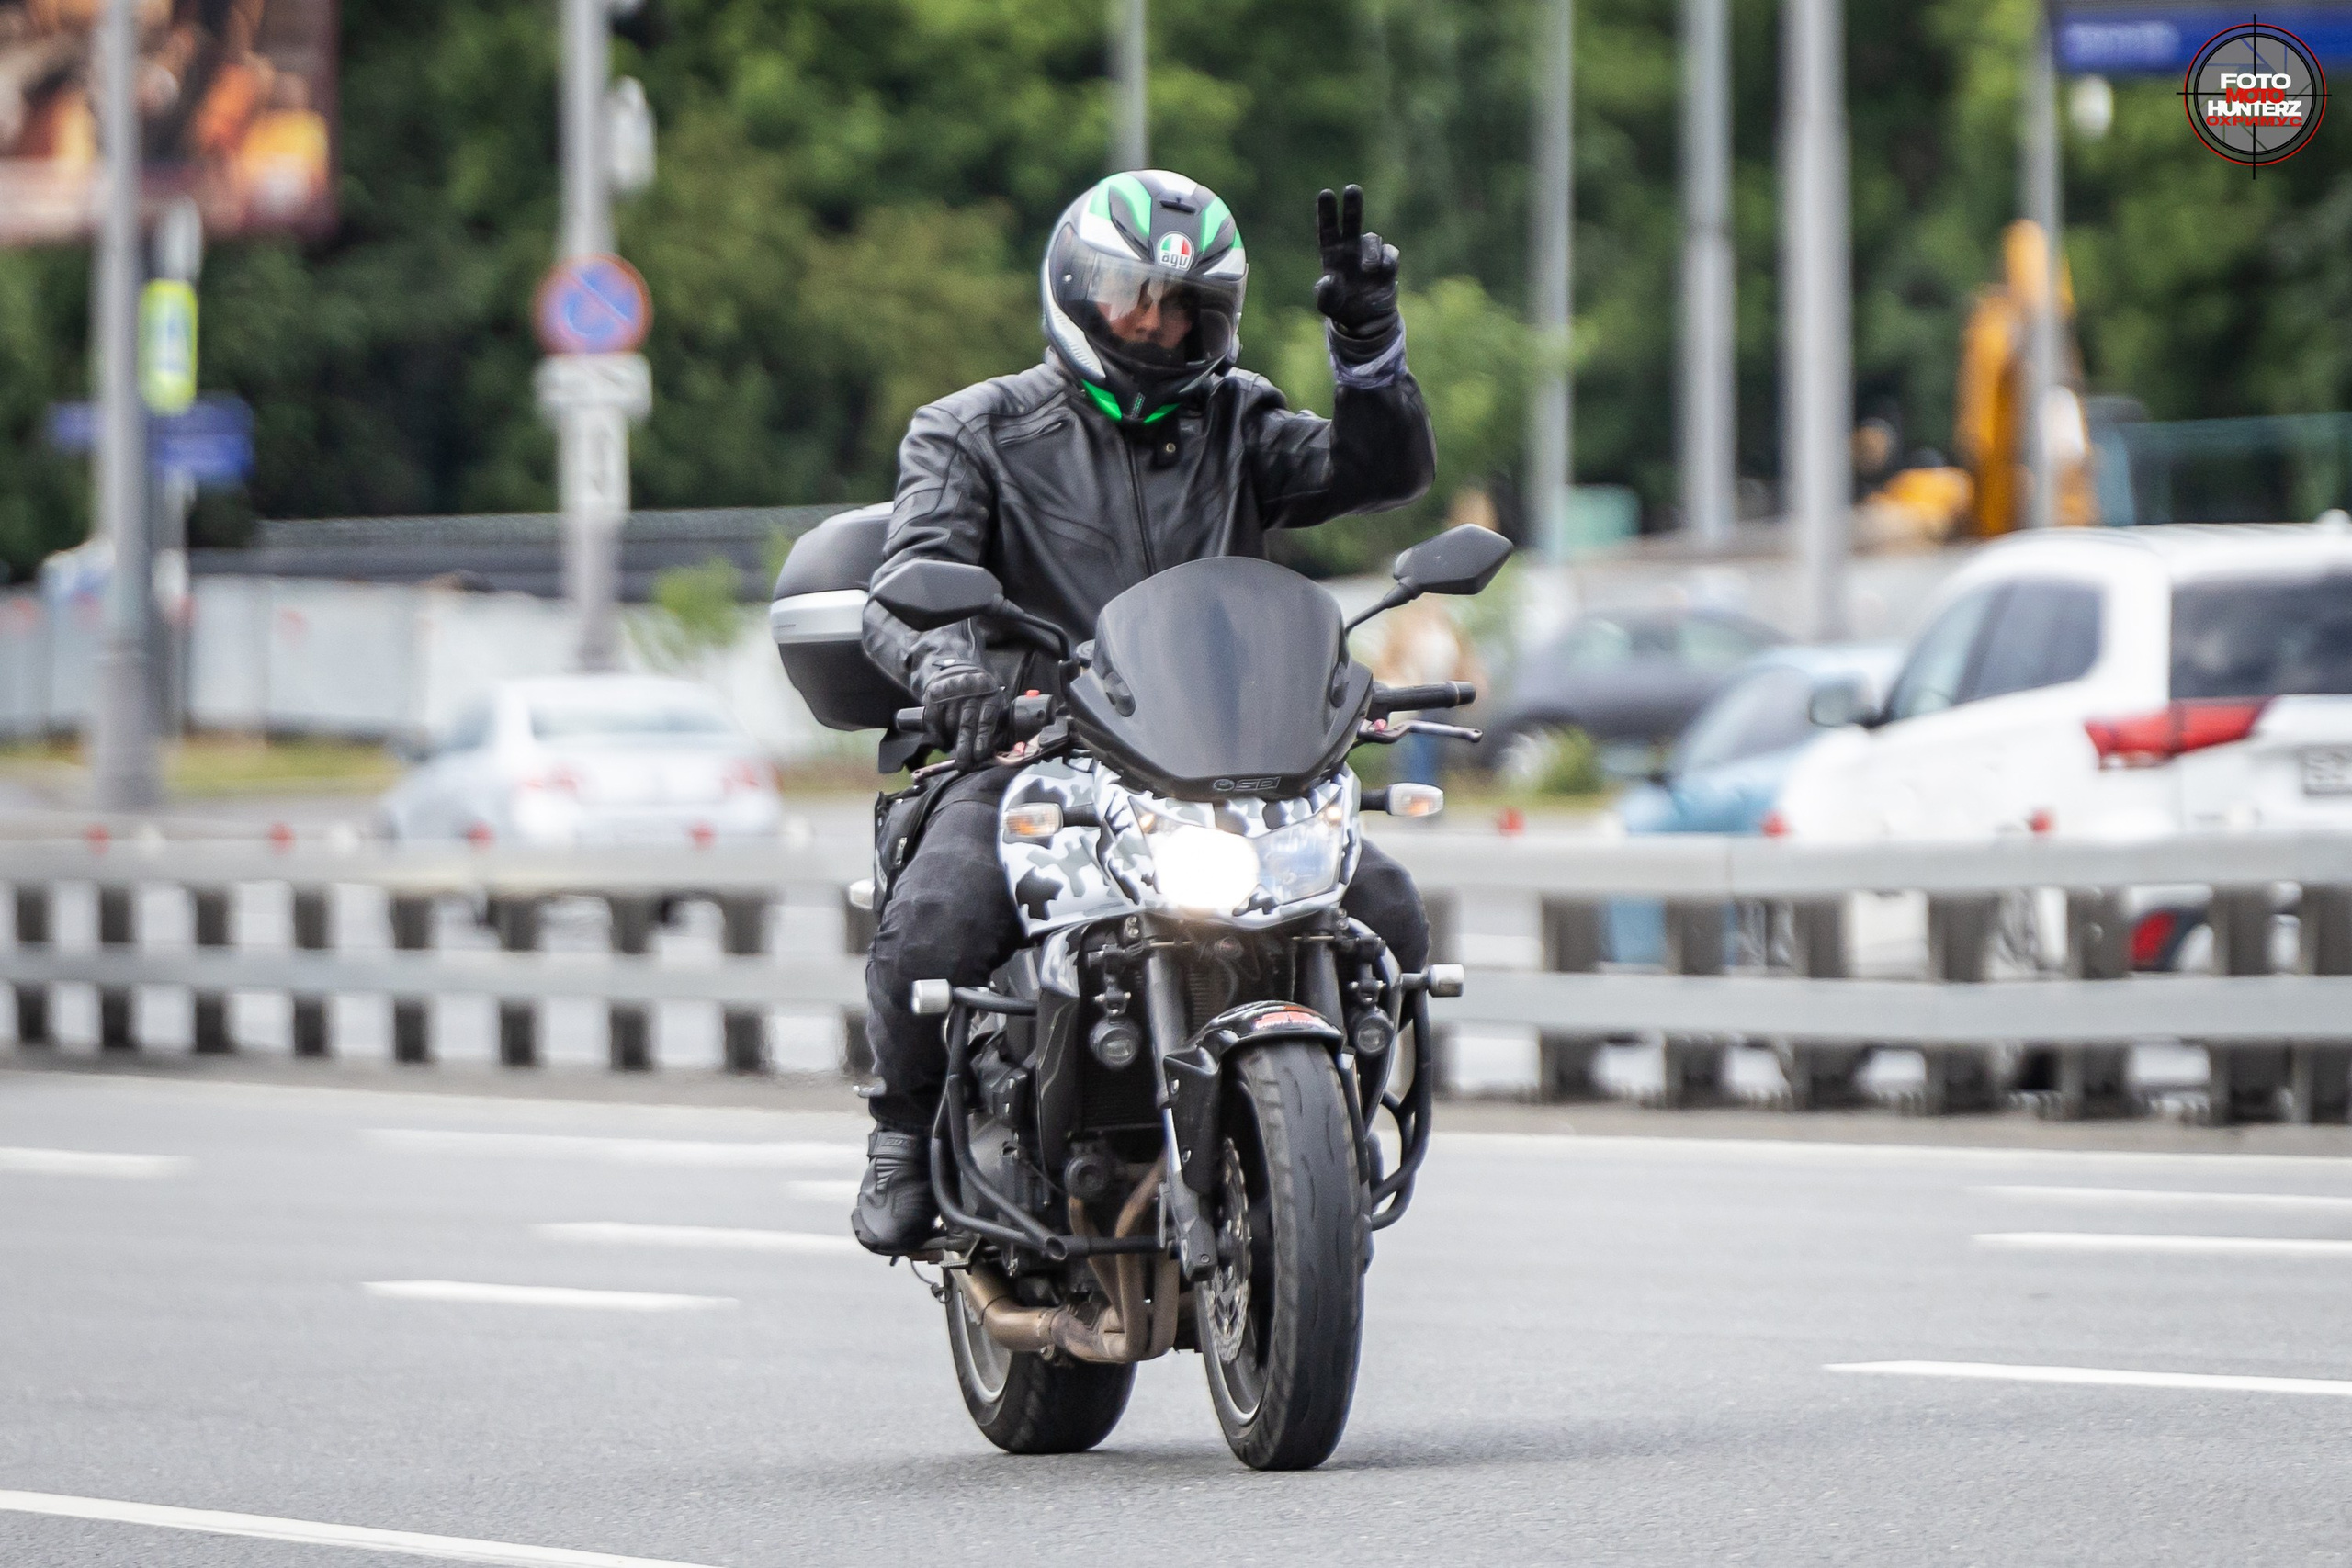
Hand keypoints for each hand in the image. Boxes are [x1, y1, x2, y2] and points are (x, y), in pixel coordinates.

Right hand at [919, 663, 1004, 767]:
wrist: (958, 674)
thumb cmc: (979, 699)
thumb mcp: (991, 706)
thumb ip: (992, 726)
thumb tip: (991, 755)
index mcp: (990, 692)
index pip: (987, 718)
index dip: (983, 739)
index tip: (979, 756)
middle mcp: (971, 688)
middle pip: (967, 723)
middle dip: (965, 747)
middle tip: (964, 764)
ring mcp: (952, 689)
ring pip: (950, 723)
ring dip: (952, 740)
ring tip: (955, 748)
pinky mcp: (935, 692)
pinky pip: (935, 720)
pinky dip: (939, 734)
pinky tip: (944, 741)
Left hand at [1313, 184, 1400, 338]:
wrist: (1365, 320)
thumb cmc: (1342, 307)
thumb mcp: (1328, 306)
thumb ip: (1325, 294)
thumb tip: (1328, 279)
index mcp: (1332, 254)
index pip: (1328, 229)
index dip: (1327, 211)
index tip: (1326, 193)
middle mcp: (1351, 249)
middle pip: (1352, 221)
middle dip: (1352, 205)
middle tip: (1352, 188)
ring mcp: (1370, 255)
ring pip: (1373, 239)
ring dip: (1371, 252)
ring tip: (1368, 270)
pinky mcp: (1388, 264)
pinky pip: (1391, 254)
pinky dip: (1388, 261)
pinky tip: (1383, 272)